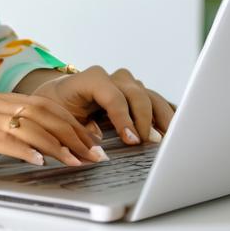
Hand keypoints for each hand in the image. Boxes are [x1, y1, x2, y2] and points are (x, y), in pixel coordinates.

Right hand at [0, 88, 106, 169]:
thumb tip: (19, 145)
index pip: (38, 105)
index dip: (68, 121)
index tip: (88, 140)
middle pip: (42, 112)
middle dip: (74, 133)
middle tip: (95, 152)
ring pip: (28, 124)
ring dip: (58, 144)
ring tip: (78, 160)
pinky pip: (1, 139)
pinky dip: (25, 149)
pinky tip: (41, 161)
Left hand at [28, 65, 176, 144]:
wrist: (56, 98)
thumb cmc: (55, 108)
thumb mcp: (58, 119)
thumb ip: (76, 132)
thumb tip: (98, 151)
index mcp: (87, 80)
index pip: (110, 93)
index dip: (123, 116)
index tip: (131, 140)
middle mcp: (109, 78)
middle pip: (134, 92)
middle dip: (143, 118)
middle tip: (148, 143)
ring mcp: (124, 85)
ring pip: (148, 94)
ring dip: (160, 116)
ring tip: (169, 139)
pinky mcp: (134, 95)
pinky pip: (154, 101)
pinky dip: (164, 115)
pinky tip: (174, 131)